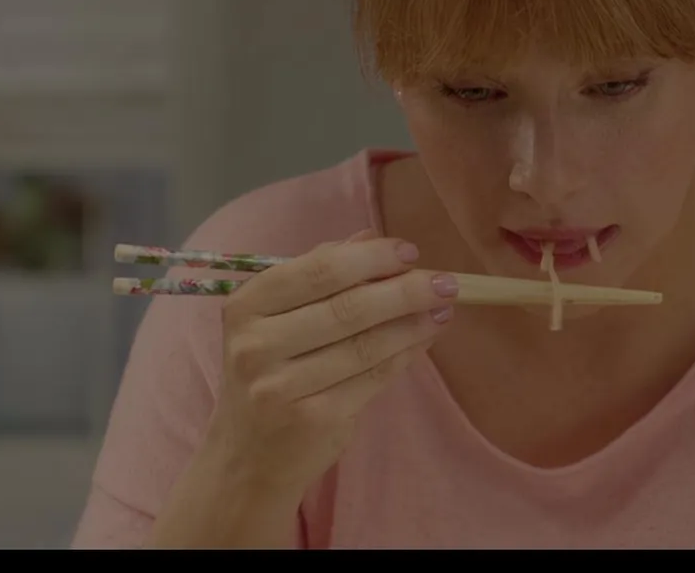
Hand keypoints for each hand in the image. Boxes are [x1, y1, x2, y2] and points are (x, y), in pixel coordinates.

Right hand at [201, 229, 456, 500]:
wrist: (248, 457)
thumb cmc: (271, 374)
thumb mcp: (277, 320)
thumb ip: (319, 275)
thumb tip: (369, 236)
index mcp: (247, 306)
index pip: (318, 270)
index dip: (371, 258)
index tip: (410, 252)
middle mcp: (256, 345)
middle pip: (347, 308)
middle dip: (405, 290)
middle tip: (447, 282)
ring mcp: (282, 386)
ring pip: (366, 344)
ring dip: (414, 323)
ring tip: (444, 308)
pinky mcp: (313, 419)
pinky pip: (373, 377)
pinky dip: (406, 354)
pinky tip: (426, 338)